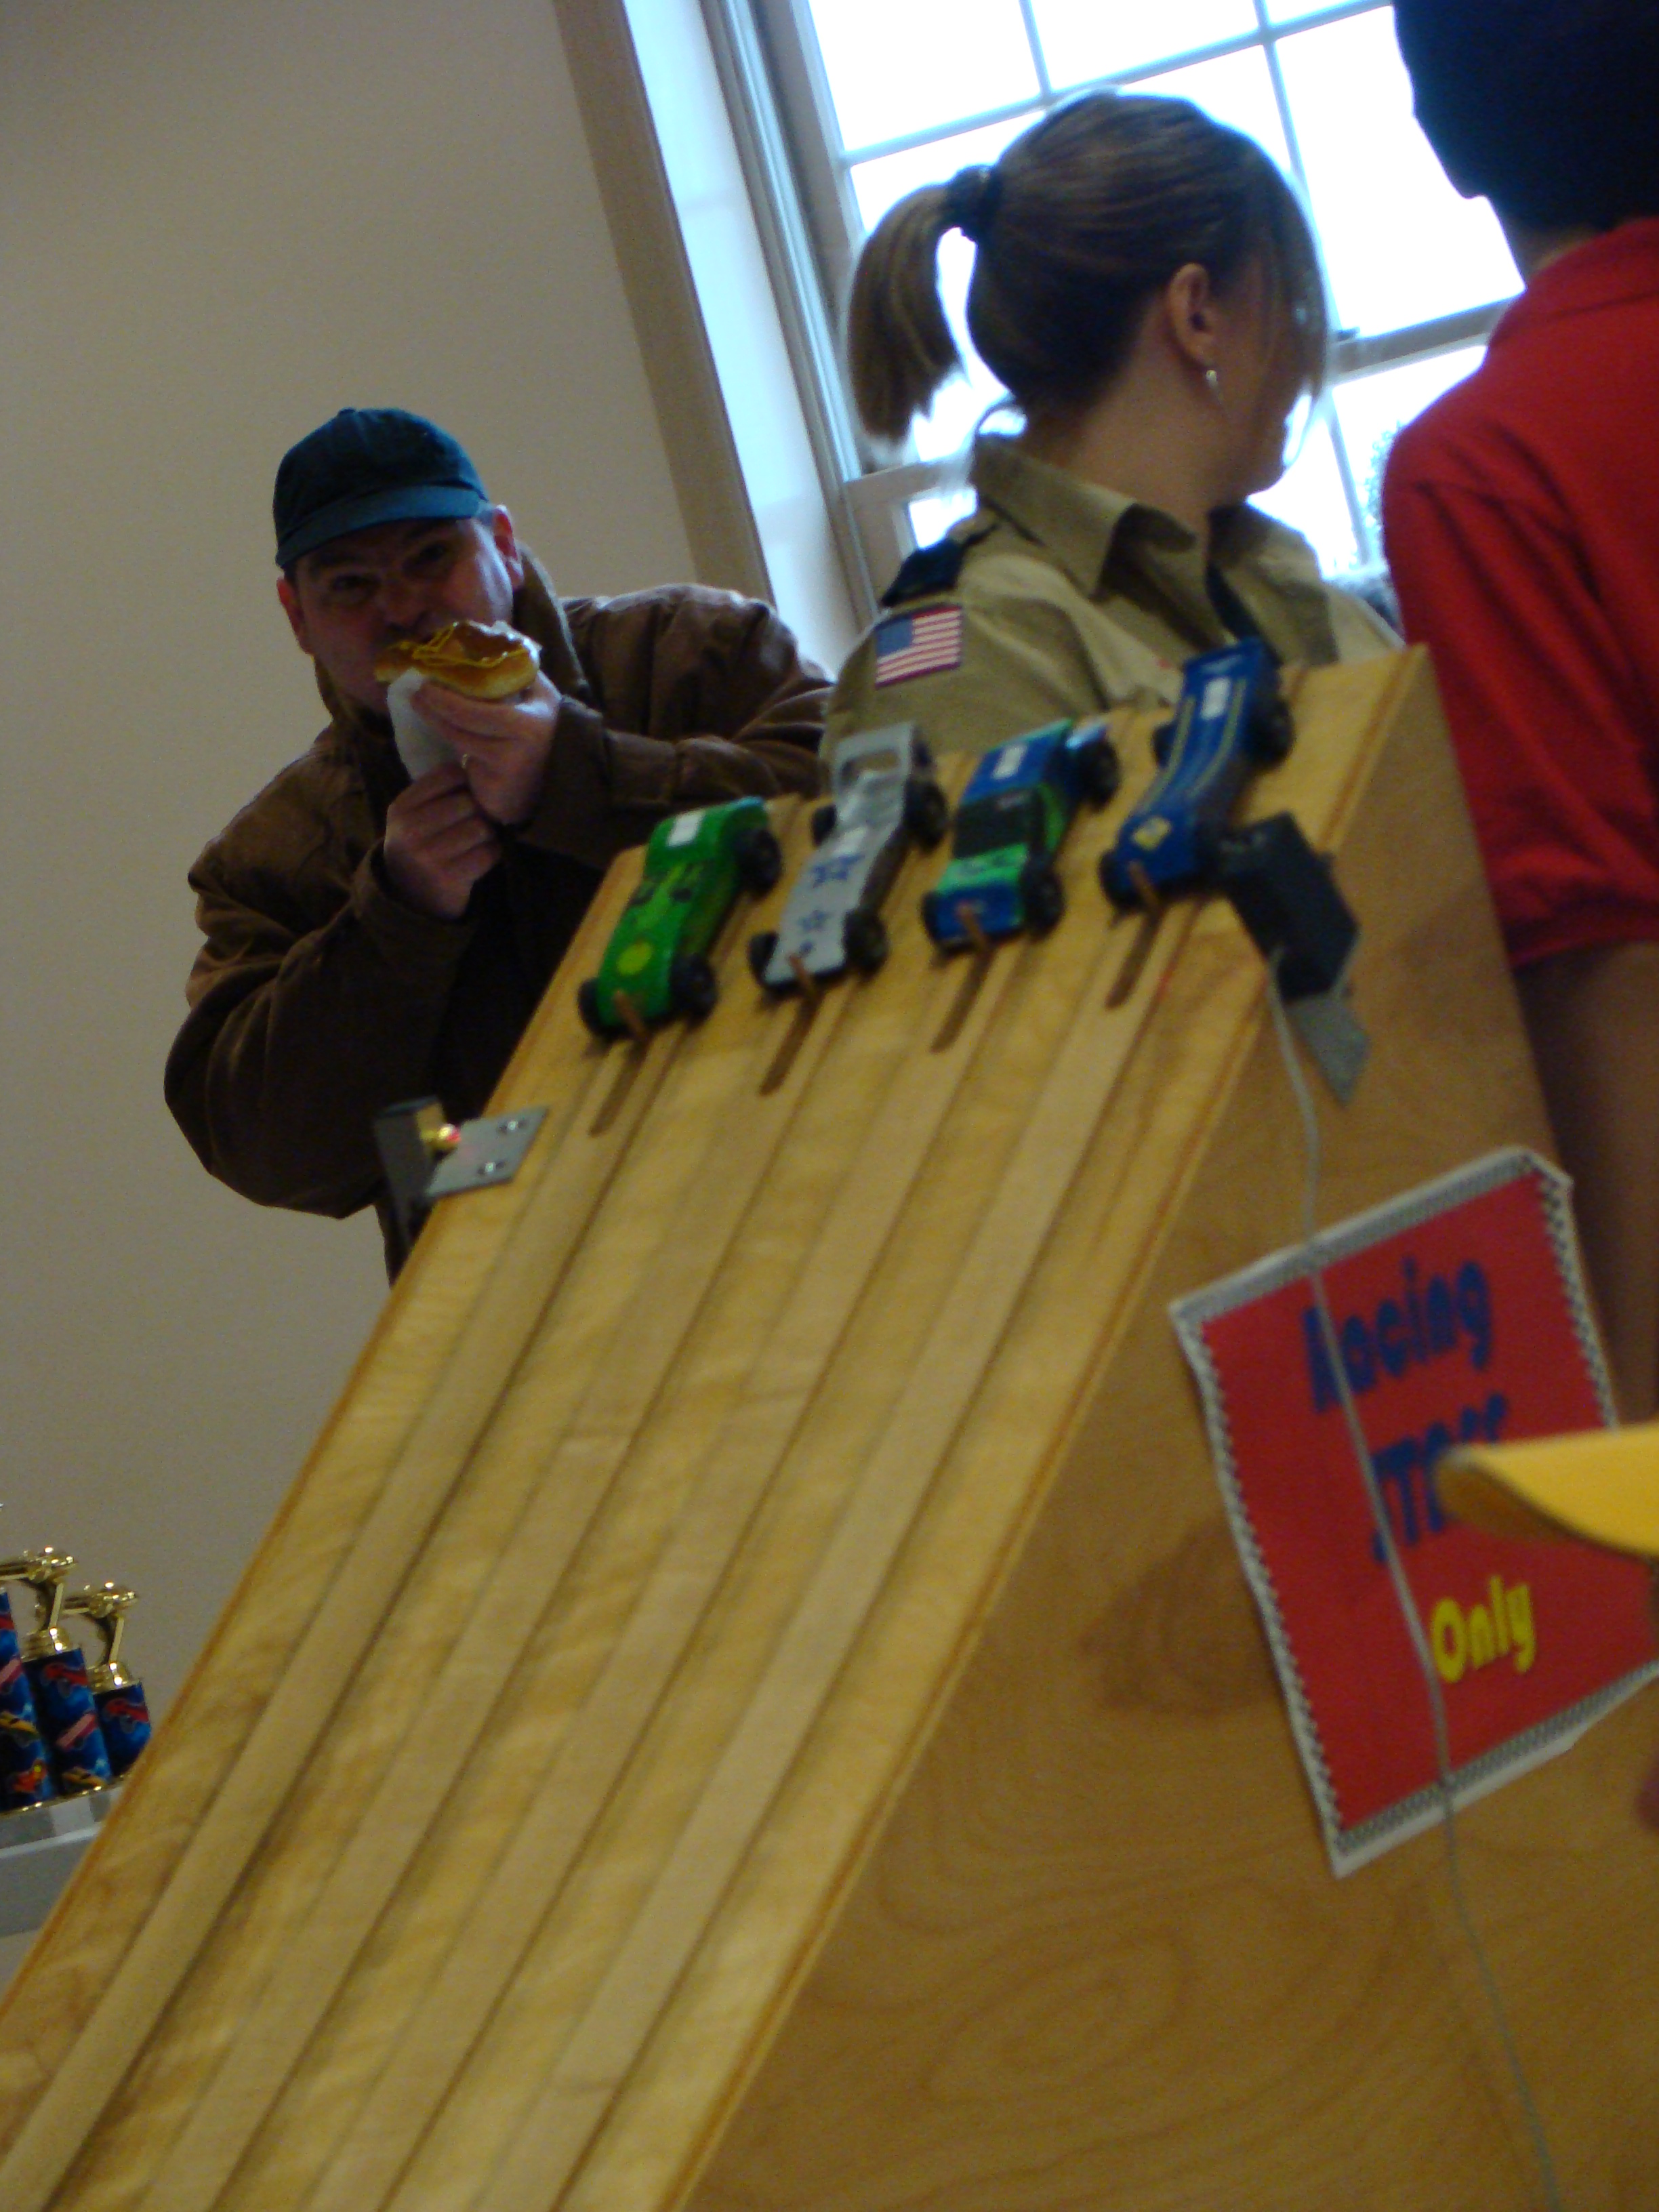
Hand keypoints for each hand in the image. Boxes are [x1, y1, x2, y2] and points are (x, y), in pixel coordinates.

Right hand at [382, 759, 501, 919]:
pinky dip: (491, 854)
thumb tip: (475, 762)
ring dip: (486, 834)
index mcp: (401, 808)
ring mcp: (429, 856)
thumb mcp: (412, 817)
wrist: (410, 898)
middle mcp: (410, 831)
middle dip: (478, 812)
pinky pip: (489, 853)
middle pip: (468, 802)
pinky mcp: (450, 878)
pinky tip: (479, 858)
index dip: (466, 782)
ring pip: (481, 827)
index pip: (448, 774)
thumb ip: (436, 791)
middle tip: (474, 822)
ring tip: (476, 840)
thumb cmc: (420, 846)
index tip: (464, 795)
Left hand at [412, 670, 561, 827]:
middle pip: (465, 723)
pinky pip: (465, 759)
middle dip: (435, 706)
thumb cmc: (545, 731)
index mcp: (530, 721)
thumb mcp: (542, 697)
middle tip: (417, 692)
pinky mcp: (494, 787)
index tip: (430, 679)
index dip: (450, 695)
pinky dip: (450, 741)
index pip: (481, 707)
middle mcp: (518, 746)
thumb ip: (523, 668)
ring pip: (460, 740)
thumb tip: (499, 633)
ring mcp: (505, 769)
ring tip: (419, 705)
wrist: (556, 779)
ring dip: (435, 721)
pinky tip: (438, 726)